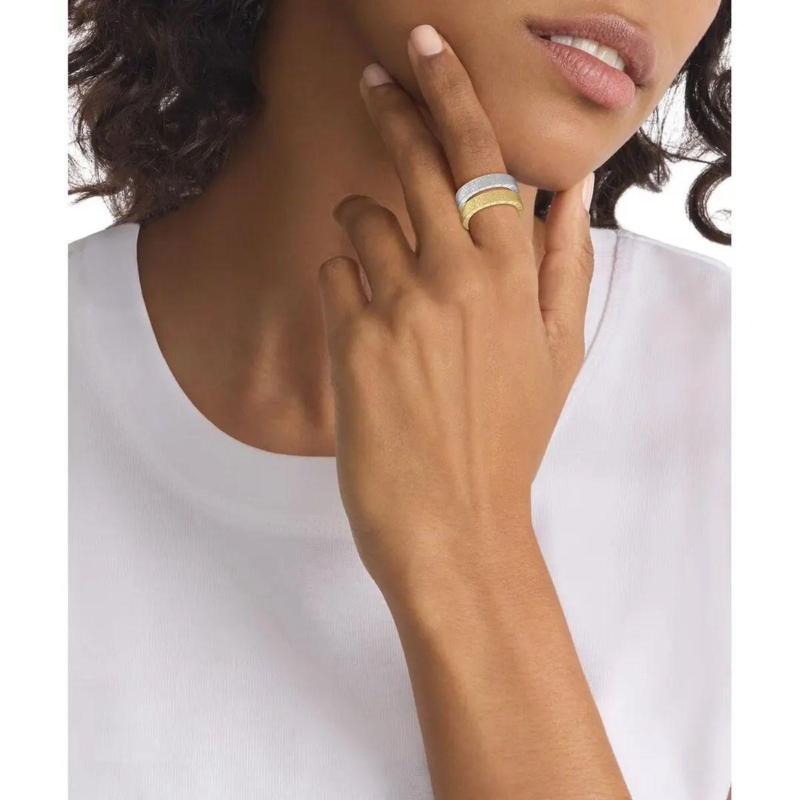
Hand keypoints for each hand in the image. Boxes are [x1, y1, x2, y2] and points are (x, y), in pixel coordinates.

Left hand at [318, 25, 594, 600]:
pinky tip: (365, 326)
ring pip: (361, 216)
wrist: (454, 523)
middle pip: (416, 159)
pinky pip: (334, 271)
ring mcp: (402, 303)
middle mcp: (459, 275)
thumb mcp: (559, 356)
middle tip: (374, 79)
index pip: (482, 155)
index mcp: (515, 275)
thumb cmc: (508, 441)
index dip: (451, 91)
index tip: (426, 48)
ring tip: (382, 271)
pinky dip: (344, 284)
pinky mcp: (353, 336)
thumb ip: (566, 266)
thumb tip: (571, 193)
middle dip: (392, 108)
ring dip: (364, 227)